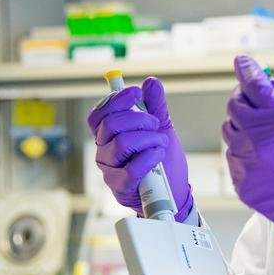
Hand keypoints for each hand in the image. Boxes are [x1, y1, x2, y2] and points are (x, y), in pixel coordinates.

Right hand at [86, 76, 193, 220]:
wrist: (174, 192)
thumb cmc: (164, 161)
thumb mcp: (162, 128)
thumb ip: (155, 106)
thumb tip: (151, 82)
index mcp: (108, 135)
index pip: (99, 114)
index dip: (114, 100)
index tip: (135, 92)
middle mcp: (104, 151)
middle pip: (111, 125)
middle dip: (139, 119)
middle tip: (155, 124)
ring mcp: (110, 170)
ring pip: (122, 144)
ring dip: (148, 139)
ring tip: (161, 143)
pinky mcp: (120, 187)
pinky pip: (130, 169)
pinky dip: (149, 158)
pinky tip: (158, 156)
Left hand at [222, 55, 273, 257]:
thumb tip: (270, 89)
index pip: (253, 84)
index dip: (247, 69)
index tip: (242, 62)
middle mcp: (258, 140)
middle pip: (235, 105)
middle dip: (245, 97)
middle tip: (257, 99)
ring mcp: (246, 163)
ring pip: (230, 131)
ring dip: (243, 124)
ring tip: (265, 133)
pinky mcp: (242, 183)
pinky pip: (233, 156)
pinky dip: (244, 150)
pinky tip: (265, 157)